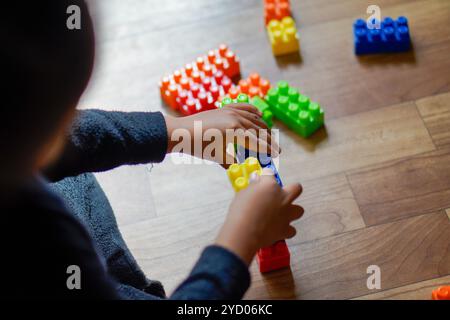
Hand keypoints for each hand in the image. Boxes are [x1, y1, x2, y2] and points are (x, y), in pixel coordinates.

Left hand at [164, 104, 279, 166]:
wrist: (181, 132)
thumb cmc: (198, 146)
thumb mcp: (217, 156)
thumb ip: (232, 161)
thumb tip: (242, 167)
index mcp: (235, 131)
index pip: (257, 141)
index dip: (269, 148)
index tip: (278, 153)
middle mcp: (236, 118)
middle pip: (258, 129)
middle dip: (268, 139)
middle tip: (276, 147)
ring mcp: (230, 111)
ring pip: (253, 118)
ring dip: (263, 126)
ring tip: (269, 135)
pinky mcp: (224, 107)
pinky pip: (243, 107)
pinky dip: (253, 110)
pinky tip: (259, 114)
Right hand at [215, 168, 302, 264]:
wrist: (243, 233)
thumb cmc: (240, 212)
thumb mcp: (242, 194)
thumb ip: (252, 186)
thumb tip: (255, 179)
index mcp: (270, 186)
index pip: (270, 174)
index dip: (265, 177)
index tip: (261, 180)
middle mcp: (282, 198)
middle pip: (296, 188)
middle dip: (291, 190)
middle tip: (281, 195)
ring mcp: (286, 214)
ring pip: (299, 210)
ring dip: (292, 211)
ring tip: (281, 214)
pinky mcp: (285, 229)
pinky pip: (291, 230)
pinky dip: (285, 230)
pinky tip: (277, 230)